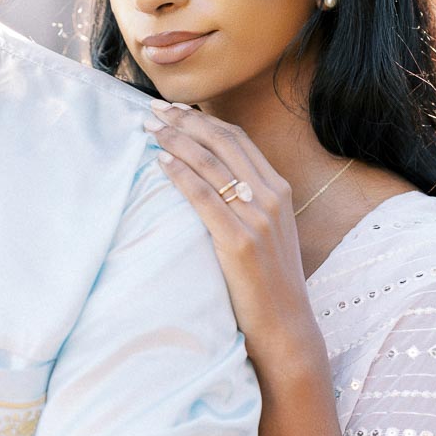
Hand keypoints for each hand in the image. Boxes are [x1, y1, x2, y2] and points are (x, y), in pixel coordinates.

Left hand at [144, 102, 320, 369]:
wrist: (286, 326)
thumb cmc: (267, 282)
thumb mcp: (265, 232)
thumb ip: (247, 204)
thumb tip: (210, 182)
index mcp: (279, 189)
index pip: (238, 140)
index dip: (203, 120)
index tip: (173, 110)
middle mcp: (272, 197)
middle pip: (223, 142)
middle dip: (185, 121)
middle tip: (152, 109)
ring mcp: (258, 218)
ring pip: (212, 164)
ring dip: (176, 141)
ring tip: (149, 129)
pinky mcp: (240, 241)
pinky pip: (204, 197)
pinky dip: (180, 175)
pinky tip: (160, 162)